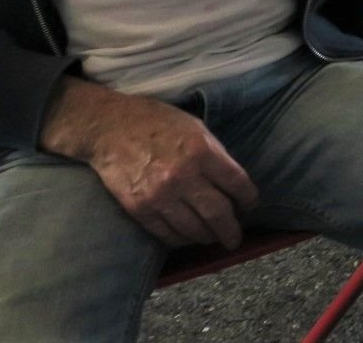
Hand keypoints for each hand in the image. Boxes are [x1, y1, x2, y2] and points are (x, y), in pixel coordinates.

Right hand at [39, 78, 258, 248]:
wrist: (111, 129)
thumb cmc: (158, 123)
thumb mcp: (196, 128)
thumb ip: (215, 155)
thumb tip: (232, 183)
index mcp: (201, 151)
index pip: (236, 183)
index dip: (248, 198)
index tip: (251, 205)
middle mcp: (183, 176)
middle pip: (218, 212)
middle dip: (231, 230)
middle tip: (235, 238)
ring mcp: (160, 195)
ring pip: (193, 229)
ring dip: (207, 237)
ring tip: (212, 238)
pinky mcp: (140, 209)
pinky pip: (167, 234)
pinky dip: (181, 239)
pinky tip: (188, 237)